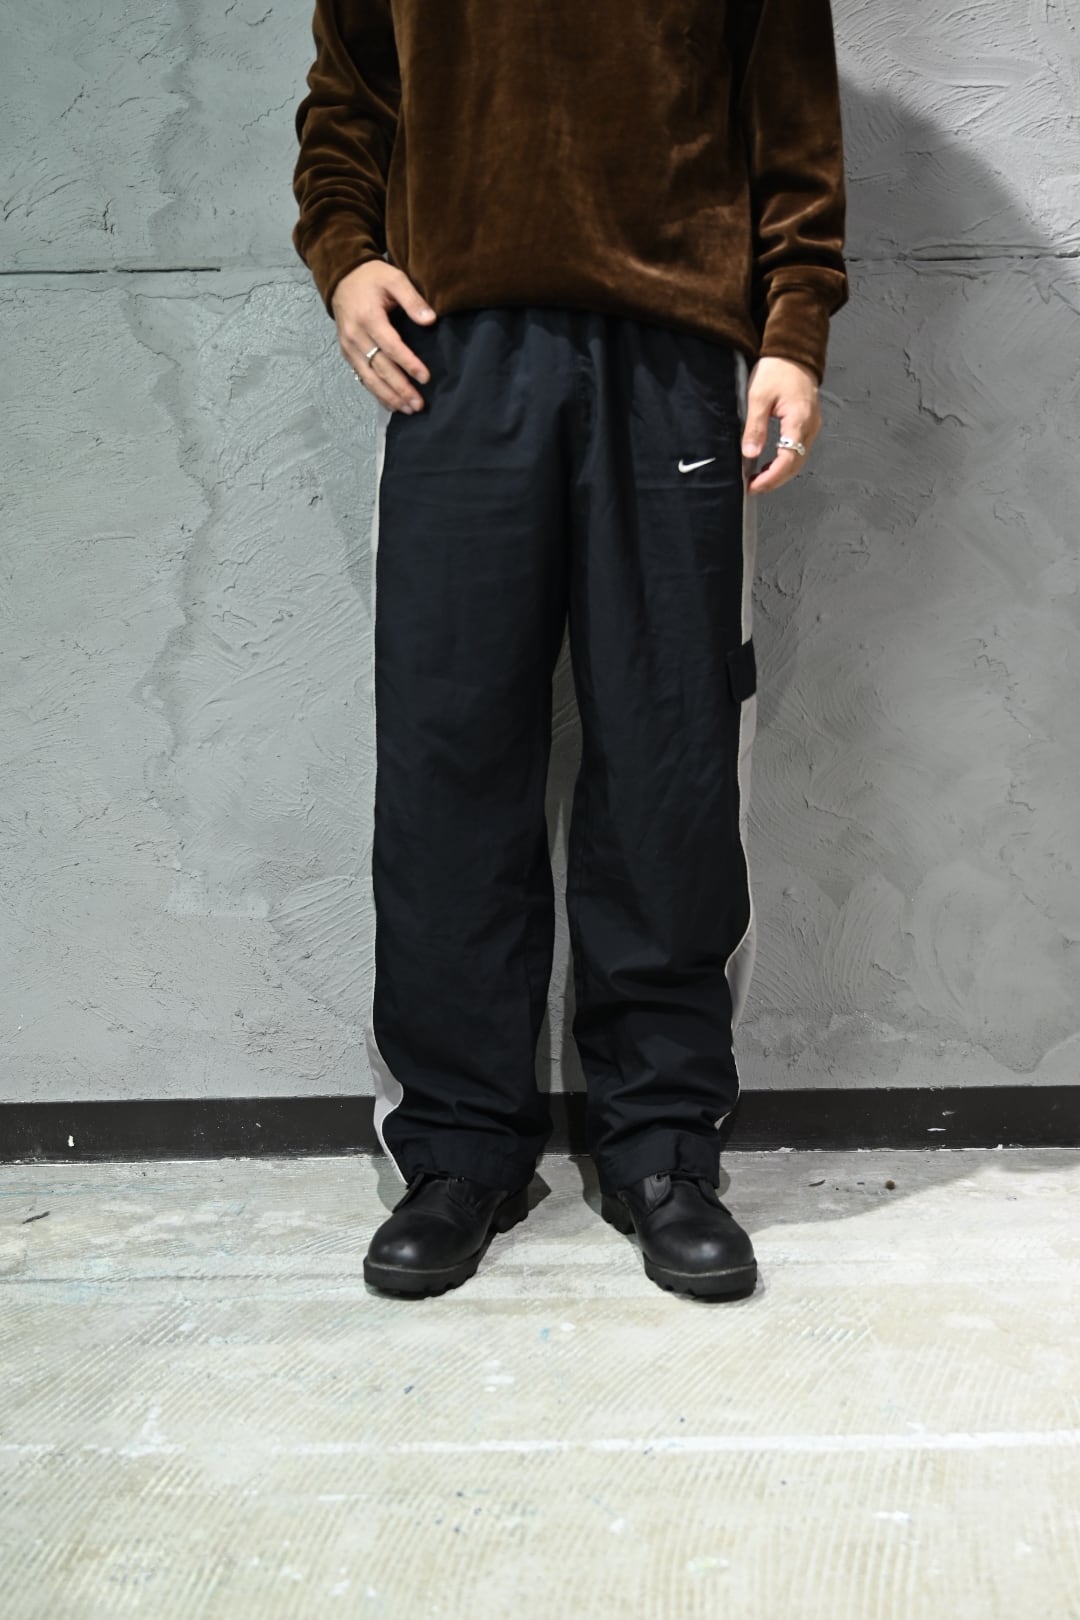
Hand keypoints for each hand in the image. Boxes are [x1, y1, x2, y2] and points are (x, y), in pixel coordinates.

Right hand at [331, 261, 436, 413]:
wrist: (342, 277)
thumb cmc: (372, 278)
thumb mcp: (395, 278)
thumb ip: (412, 299)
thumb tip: (430, 320)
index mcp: (368, 318)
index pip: (391, 346)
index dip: (408, 363)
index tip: (425, 378)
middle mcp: (355, 336)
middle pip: (380, 368)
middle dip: (400, 388)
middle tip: (418, 404)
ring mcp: (349, 347)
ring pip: (369, 378)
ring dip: (388, 396)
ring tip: (407, 409)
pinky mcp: (347, 353)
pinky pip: (362, 377)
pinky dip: (376, 392)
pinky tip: (390, 404)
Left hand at [741, 356, 820, 494]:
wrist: (792, 352)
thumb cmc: (777, 369)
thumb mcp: (758, 396)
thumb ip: (755, 427)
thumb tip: (750, 453)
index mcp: (799, 419)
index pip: (788, 459)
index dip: (771, 477)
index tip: (754, 485)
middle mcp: (810, 426)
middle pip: (795, 465)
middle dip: (774, 480)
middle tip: (753, 487)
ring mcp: (812, 426)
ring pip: (798, 460)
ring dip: (779, 473)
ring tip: (758, 479)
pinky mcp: (808, 425)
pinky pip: (798, 450)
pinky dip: (784, 462)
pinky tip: (769, 465)